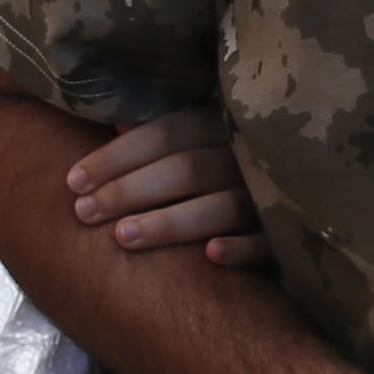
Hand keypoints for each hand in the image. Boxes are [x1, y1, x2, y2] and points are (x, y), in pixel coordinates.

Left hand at [68, 106, 267, 266]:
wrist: (301, 197)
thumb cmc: (224, 172)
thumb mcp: (198, 142)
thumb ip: (161, 136)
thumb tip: (110, 118)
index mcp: (222, 126)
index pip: (168, 132)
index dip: (117, 156)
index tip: (73, 181)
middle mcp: (247, 156)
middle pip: (187, 169)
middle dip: (129, 190)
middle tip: (83, 213)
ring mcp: (271, 195)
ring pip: (221, 206)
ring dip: (170, 222)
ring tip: (121, 238)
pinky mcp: (287, 236)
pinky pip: (267, 242)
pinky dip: (240, 247)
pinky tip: (209, 255)